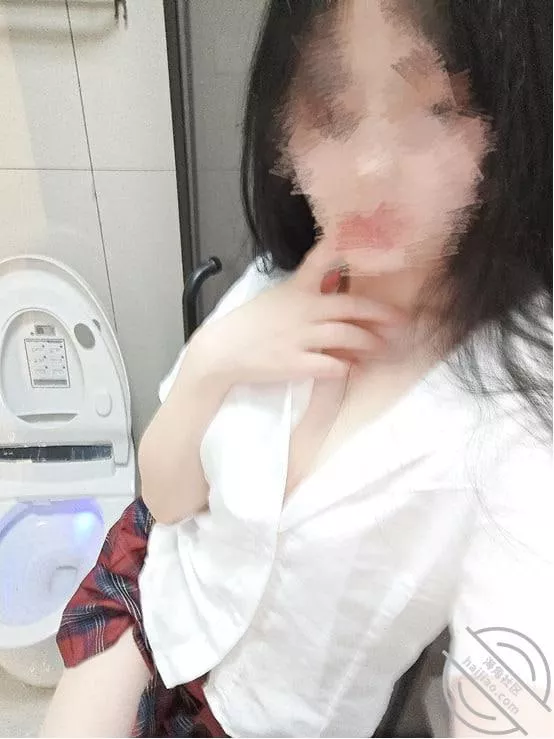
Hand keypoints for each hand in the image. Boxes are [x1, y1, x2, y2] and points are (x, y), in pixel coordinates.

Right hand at [190, 247, 403, 384]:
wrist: (221, 352)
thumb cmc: (250, 324)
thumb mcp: (278, 297)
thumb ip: (308, 289)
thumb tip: (338, 281)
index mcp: (297, 289)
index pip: (323, 258)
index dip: (348, 247)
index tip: (375, 241)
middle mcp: (302, 310)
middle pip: (351, 306)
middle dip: (381, 313)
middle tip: (402, 320)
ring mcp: (299, 337)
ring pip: (347, 336)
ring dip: (370, 343)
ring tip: (384, 348)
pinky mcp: (294, 364)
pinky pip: (331, 365)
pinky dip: (346, 367)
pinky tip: (353, 368)